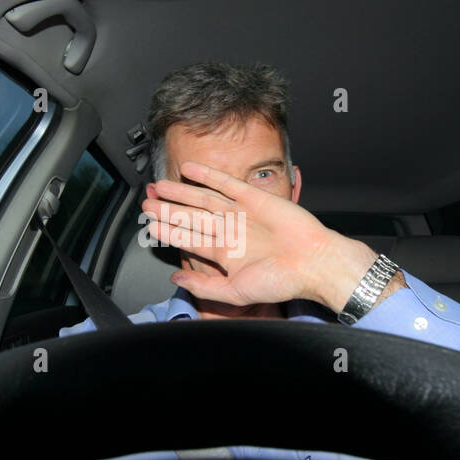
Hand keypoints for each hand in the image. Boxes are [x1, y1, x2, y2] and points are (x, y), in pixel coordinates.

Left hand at [141, 161, 379, 311]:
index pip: (188, 239)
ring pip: (202, 199)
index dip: (167, 232)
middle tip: (146, 203)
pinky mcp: (254, 197)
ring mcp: (240, 213)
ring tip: (158, 186)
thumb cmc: (281, 281)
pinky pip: (226, 183)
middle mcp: (230, 231)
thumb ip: (204, 285)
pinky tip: (188, 168)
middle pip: (191, 217)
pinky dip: (207, 175)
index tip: (149, 226)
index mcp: (225, 254)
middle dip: (167, 210)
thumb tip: (176, 278)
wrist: (313, 262)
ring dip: (180, 192)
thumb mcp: (235, 291)